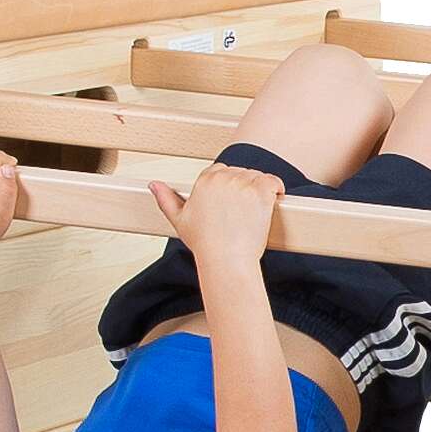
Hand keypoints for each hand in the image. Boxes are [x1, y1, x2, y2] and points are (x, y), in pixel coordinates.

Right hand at [155, 163, 283, 271]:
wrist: (226, 261)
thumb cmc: (205, 244)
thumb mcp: (179, 220)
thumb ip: (166, 199)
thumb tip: (154, 185)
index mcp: (204, 180)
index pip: (220, 171)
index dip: (227, 187)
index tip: (230, 204)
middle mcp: (223, 178)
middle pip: (240, 172)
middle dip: (243, 189)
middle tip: (242, 212)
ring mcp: (243, 184)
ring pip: (257, 176)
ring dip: (259, 190)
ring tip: (254, 211)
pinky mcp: (260, 192)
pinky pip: (273, 181)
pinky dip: (276, 188)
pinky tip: (274, 198)